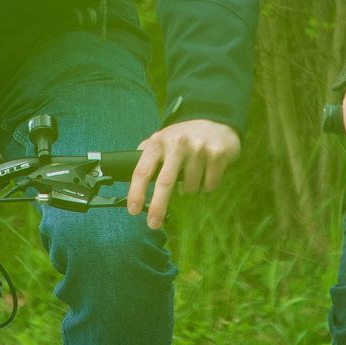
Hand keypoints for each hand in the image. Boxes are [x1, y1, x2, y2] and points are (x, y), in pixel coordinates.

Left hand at [126, 118, 240, 228]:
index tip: (133, 210)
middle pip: (165, 183)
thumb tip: (128, 173)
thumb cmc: (184, 136)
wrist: (216, 121)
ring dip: (189, 190)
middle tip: (153, 223)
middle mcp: (177, 144)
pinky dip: (206, 187)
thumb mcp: (162, 139)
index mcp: (158, 142)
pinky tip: (206, 175)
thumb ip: (146, 153)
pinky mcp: (217, 155)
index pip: (142, 170)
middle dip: (158, 207)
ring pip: (190, 188)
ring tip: (192, 178)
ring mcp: (199, 149)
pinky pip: (209, 185)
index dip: (136, 192)